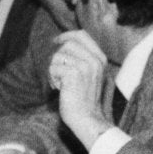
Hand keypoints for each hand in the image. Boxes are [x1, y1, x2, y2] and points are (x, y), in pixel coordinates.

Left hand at [47, 31, 111, 147]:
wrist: (87, 118)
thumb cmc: (85, 100)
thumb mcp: (90, 76)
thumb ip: (83, 59)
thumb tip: (63, 42)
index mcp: (100, 59)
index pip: (82, 35)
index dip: (66, 35)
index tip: (56, 41)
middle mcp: (95, 61)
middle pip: (67, 44)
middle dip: (58, 57)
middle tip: (58, 73)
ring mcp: (85, 66)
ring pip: (57, 56)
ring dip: (53, 70)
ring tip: (60, 83)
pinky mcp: (74, 74)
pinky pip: (53, 67)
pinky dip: (52, 78)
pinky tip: (59, 89)